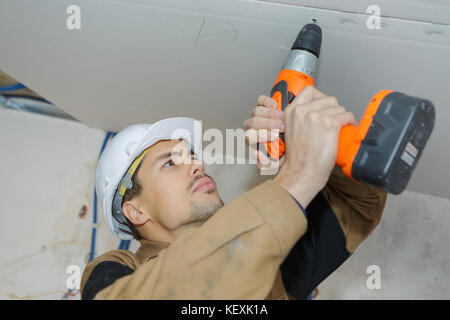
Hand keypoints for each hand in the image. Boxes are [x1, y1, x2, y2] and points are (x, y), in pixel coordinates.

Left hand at [243, 95, 285, 170]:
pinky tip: (276, 105)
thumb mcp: (275, 159)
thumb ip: (268, 163)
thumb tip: (261, 163)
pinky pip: (260, 100)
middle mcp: (252, 127)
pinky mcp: (261, 104)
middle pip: (253, 123)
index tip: (274, 137)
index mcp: (252, 140)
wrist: (286, 135)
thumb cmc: (280, 149)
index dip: (261, 136)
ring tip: (282, 117)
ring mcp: (255, 115)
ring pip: (256, 111)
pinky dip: (268, 102)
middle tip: (281, 127)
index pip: (249, 138)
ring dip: (270, 114)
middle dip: (268, 124)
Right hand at [274, 86, 356, 205]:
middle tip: (333, 122)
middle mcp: (302, 111)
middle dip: (334, 110)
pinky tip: (344, 131)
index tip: (324, 106)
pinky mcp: (329, 124)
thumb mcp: (292, 131)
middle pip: (329, 99)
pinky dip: (349, 123)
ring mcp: (316, 117)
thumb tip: (319, 110)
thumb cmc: (299, 158)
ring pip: (339, 108)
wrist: (302, 173)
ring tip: (337, 130)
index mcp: (291, 111)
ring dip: (342, 118)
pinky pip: (347, 116)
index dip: (321, 98)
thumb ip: (301, 118)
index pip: (310, 91)